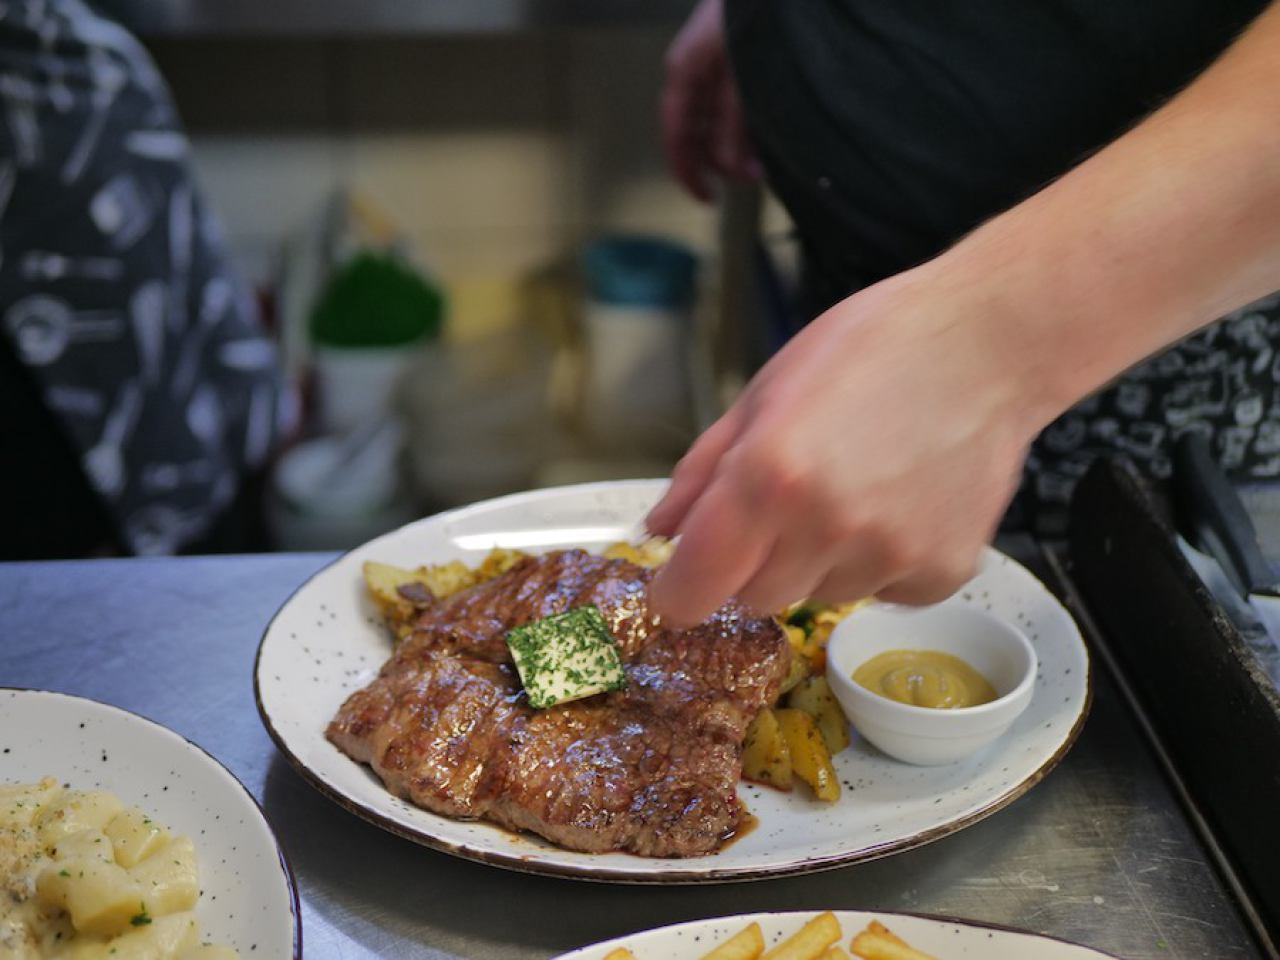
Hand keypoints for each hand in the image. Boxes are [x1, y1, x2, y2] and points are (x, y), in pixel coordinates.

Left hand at [646, 266, 1049, 624]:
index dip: (680, 591)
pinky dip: (880, 563)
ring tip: (857, 488)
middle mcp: (826, 526)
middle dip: (755, 563)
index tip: (684, 580)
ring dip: (821, 561)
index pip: (693, 588)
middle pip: (754, 599)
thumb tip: (658, 531)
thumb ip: (702, 472)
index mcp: (768, 476)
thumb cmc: (870, 349)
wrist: (987, 344)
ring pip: (819, 596)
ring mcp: (888, 555)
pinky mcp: (940, 573)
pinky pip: (882, 594)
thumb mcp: (763, 393)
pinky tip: (900, 502)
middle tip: (788, 503)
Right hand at [660, 0, 759, 201]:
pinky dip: (746, 125)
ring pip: (717, 121)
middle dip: (722, 160)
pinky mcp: (735, 61)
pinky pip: (733, 105)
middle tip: (755, 178)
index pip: (676, 134)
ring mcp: (714, 66)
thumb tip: (732, 168)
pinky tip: (764, 137)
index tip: (708, 198)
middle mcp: (694, 71)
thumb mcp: (741, 74)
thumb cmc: (753, 10)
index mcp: (684, 70)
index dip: (688, 171)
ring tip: (766, 160)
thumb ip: (733, 123)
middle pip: (697, 132)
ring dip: (738, 145)